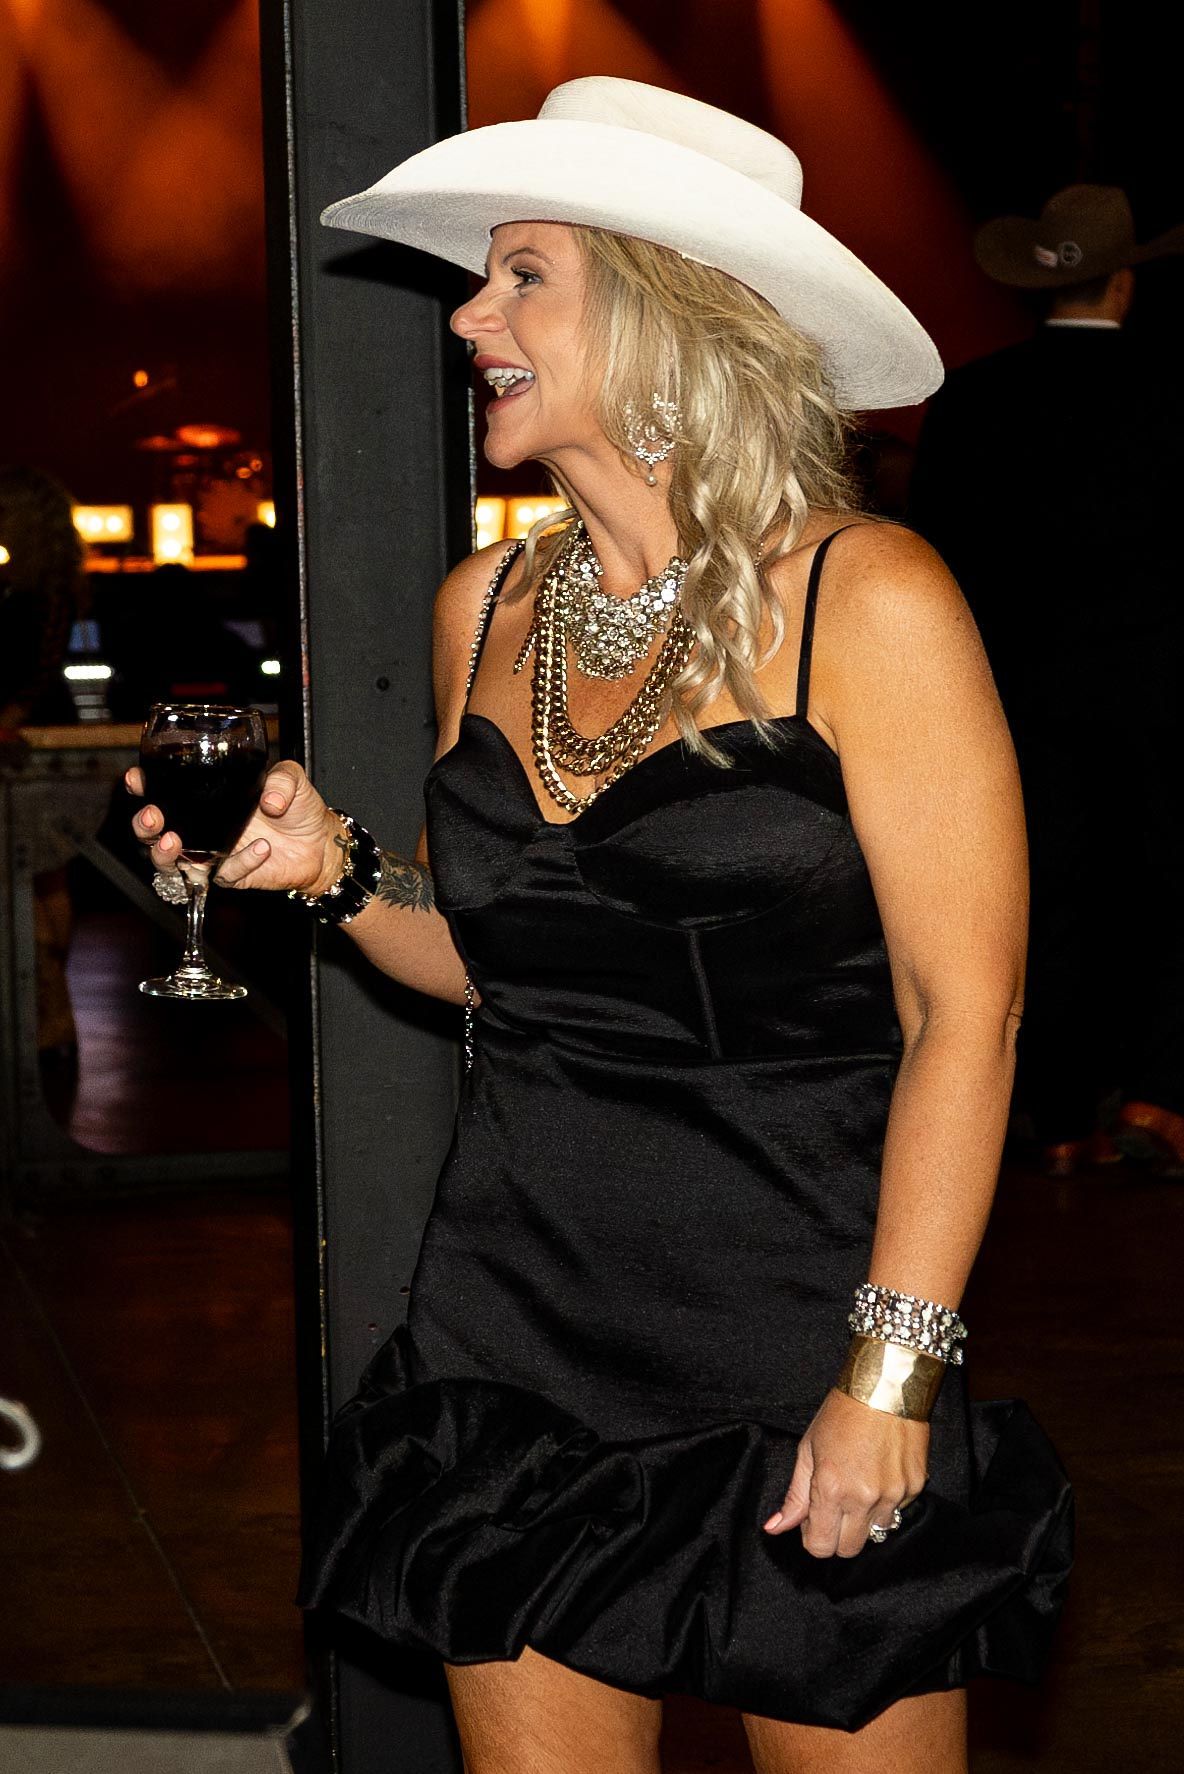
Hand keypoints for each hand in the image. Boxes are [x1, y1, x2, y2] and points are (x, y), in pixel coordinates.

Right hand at [125, 759, 345, 896]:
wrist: (321, 843)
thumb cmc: (298, 808)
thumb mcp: (291, 779)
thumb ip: (281, 780)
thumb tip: (269, 801)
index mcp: (206, 799)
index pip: (164, 791)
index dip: (144, 786)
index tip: (137, 780)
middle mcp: (202, 828)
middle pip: (153, 833)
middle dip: (144, 825)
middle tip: (153, 817)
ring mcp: (213, 854)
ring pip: (172, 864)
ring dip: (165, 854)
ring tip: (174, 840)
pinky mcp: (231, 876)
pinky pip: (225, 873)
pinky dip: (241, 861)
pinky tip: (261, 848)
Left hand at [763, 1388, 927, 1557]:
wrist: (886, 1385)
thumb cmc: (842, 1412)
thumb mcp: (808, 1449)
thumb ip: (795, 1495)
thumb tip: (776, 1528)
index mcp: (832, 1489)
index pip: (820, 1547)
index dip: (814, 1536)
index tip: (814, 1519)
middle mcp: (864, 1498)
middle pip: (849, 1549)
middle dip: (837, 1535)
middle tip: (835, 1504)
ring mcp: (893, 1495)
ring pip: (876, 1533)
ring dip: (864, 1519)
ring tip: (859, 1484)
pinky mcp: (915, 1487)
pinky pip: (897, 1511)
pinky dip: (887, 1501)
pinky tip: (879, 1473)